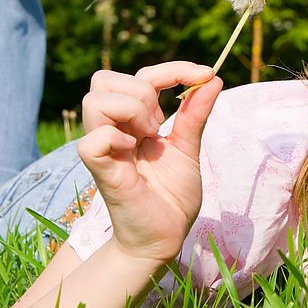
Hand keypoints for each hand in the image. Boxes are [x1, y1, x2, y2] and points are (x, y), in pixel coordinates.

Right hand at [76, 61, 221, 263]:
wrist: (165, 237)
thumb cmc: (171, 197)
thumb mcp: (189, 148)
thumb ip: (195, 114)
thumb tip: (213, 78)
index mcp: (133, 122)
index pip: (140, 76)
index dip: (172, 69)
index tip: (206, 74)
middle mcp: (113, 129)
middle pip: (104, 79)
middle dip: (142, 91)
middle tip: (159, 124)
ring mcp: (103, 147)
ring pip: (95, 100)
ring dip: (131, 111)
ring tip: (147, 138)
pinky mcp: (99, 168)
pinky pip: (93, 139)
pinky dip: (117, 138)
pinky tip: (133, 154)